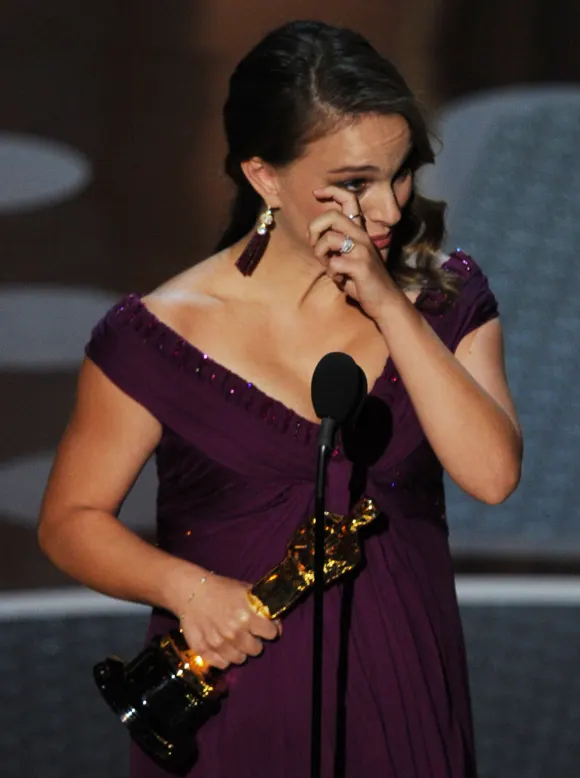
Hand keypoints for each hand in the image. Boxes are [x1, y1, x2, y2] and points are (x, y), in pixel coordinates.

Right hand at [176, 572, 281, 669]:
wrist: (191, 590)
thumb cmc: (221, 589)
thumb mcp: (245, 590)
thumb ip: (262, 605)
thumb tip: (275, 621)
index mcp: (247, 615)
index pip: (271, 633)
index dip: (270, 629)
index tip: (265, 626)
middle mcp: (234, 632)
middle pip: (257, 650)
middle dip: (254, 641)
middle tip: (247, 633)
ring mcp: (218, 644)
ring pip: (240, 659)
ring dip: (239, 650)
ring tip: (233, 639)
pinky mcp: (204, 651)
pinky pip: (222, 664)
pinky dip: (223, 657)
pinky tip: (221, 645)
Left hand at [308, 186, 400, 319]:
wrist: (383, 301)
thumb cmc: (362, 281)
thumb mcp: (347, 258)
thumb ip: (334, 246)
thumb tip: (313, 237)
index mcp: (359, 232)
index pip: (349, 200)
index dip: (331, 191)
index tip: (316, 193)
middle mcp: (362, 236)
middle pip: (332, 216)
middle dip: (315, 228)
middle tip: (314, 244)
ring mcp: (363, 250)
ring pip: (328, 240)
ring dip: (321, 255)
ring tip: (329, 267)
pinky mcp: (361, 266)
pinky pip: (333, 263)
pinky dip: (332, 274)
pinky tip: (340, 280)